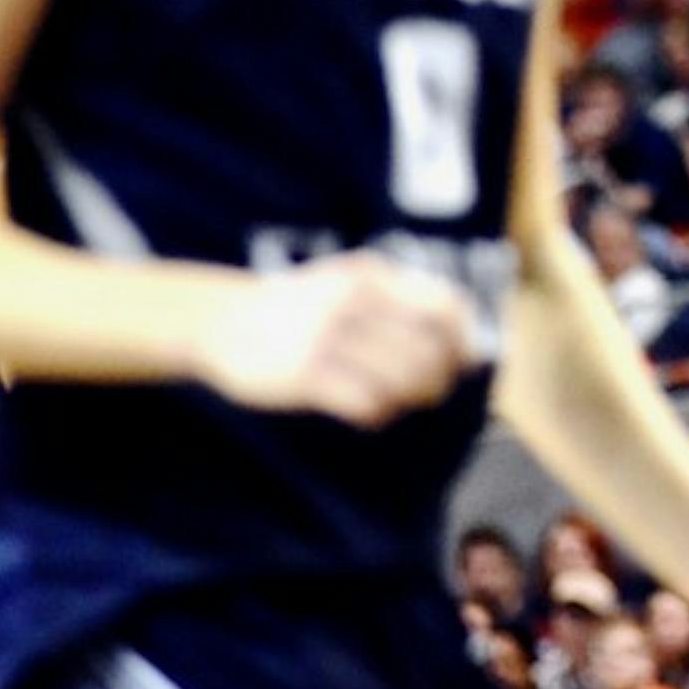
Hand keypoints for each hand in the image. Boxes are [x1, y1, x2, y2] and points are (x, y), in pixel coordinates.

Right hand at [193, 255, 476, 427]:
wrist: (221, 320)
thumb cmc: (302, 306)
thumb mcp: (351, 283)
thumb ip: (403, 302)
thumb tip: (467, 344)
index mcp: (371, 276)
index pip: (445, 307)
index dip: (465, 340)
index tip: (465, 360)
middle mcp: (352, 301)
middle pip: (428, 351)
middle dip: (438, 377)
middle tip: (430, 388)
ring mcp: (326, 338)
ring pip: (401, 381)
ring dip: (408, 397)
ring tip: (394, 397)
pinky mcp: (302, 375)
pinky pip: (365, 404)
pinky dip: (378, 412)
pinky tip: (369, 408)